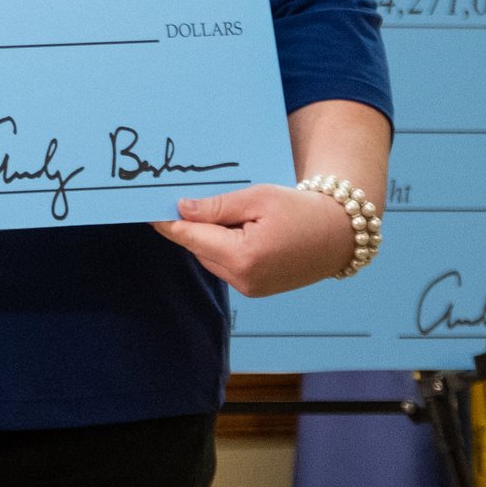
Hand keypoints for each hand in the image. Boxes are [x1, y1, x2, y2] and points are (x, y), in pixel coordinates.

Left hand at [153, 183, 357, 296]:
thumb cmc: (302, 210)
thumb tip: (181, 209)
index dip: (166, 222)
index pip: (189, 237)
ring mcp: (250, 288)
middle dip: (191, 224)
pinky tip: (241, 228)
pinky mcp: (256, 289)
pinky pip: (226, 264)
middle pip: (198, 247)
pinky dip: (225, 246)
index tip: (145, 209)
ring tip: (234, 213)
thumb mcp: (257, 198)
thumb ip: (216, 206)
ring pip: (210, 256)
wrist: (340, 234)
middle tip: (185, 197)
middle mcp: (243, 279)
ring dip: (210, 236)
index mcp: (243, 257)